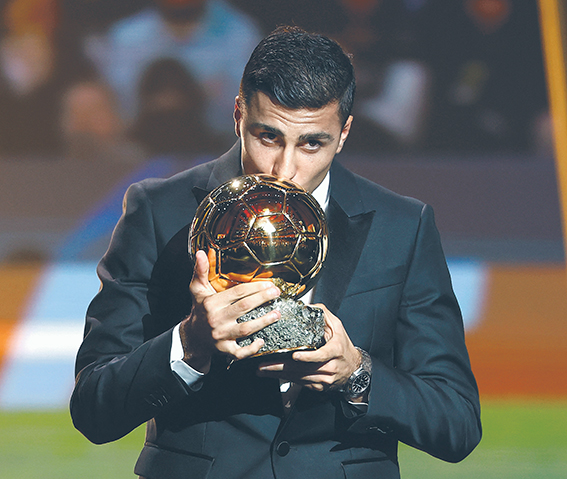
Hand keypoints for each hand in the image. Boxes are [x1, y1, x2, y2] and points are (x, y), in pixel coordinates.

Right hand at [179, 250, 280, 373]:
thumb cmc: (199, 310)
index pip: (237, 293)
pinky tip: (262, 340)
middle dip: (263, 299)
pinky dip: (252, 348)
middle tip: (276, 293)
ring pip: (245, 329)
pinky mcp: (224, 350)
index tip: (269, 284)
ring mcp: (221, 336)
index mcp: (212, 303)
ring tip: (277, 314)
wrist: (192, 336)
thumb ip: (201, 270)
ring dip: (263, 321)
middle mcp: (216, 319)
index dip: (255, 287)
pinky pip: (240, 352)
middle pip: (244, 308)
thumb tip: (201, 252)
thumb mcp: (197, 289)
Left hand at [257, 304, 360, 391]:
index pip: (320, 356)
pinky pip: (300, 383)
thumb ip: (323, 315)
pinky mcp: (319, 387)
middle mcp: (330, 367)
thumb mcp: (338, 327)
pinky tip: (274, 375)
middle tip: (263, 365)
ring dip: (279, 375)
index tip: (294, 356)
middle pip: (303, 369)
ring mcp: (324, 379)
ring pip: (299, 378)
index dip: (307, 357)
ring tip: (263, 370)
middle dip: (281, 368)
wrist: (354, 369)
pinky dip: (286, 379)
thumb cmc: (343, 346)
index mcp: (335, 351)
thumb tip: (307, 305)